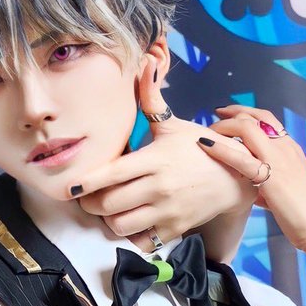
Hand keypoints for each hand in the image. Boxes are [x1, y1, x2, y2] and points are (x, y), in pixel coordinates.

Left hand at [73, 61, 254, 242]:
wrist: (235, 179)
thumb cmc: (199, 149)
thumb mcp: (174, 125)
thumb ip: (151, 99)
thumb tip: (145, 63)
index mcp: (155, 159)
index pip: (110, 174)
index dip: (85, 182)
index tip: (70, 186)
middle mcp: (159, 187)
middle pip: (107, 204)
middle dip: (90, 203)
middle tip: (88, 197)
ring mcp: (167, 211)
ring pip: (119, 226)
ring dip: (107, 221)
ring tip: (109, 209)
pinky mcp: (173, 230)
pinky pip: (139, 241)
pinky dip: (129, 236)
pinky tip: (130, 222)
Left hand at [199, 105, 305, 254]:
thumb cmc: (302, 214)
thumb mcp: (283, 191)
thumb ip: (266, 185)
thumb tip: (251, 190)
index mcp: (290, 149)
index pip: (267, 119)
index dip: (244, 113)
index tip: (226, 114)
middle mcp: (285, 148)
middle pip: (256, 117)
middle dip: (232, 113)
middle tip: (214, 115)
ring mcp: (279, 160)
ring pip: (248, 128)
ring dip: (224, 126)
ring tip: (207, 132)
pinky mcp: (270, 177)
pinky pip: (241, 157)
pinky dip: (220, 148)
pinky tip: (205, 146)